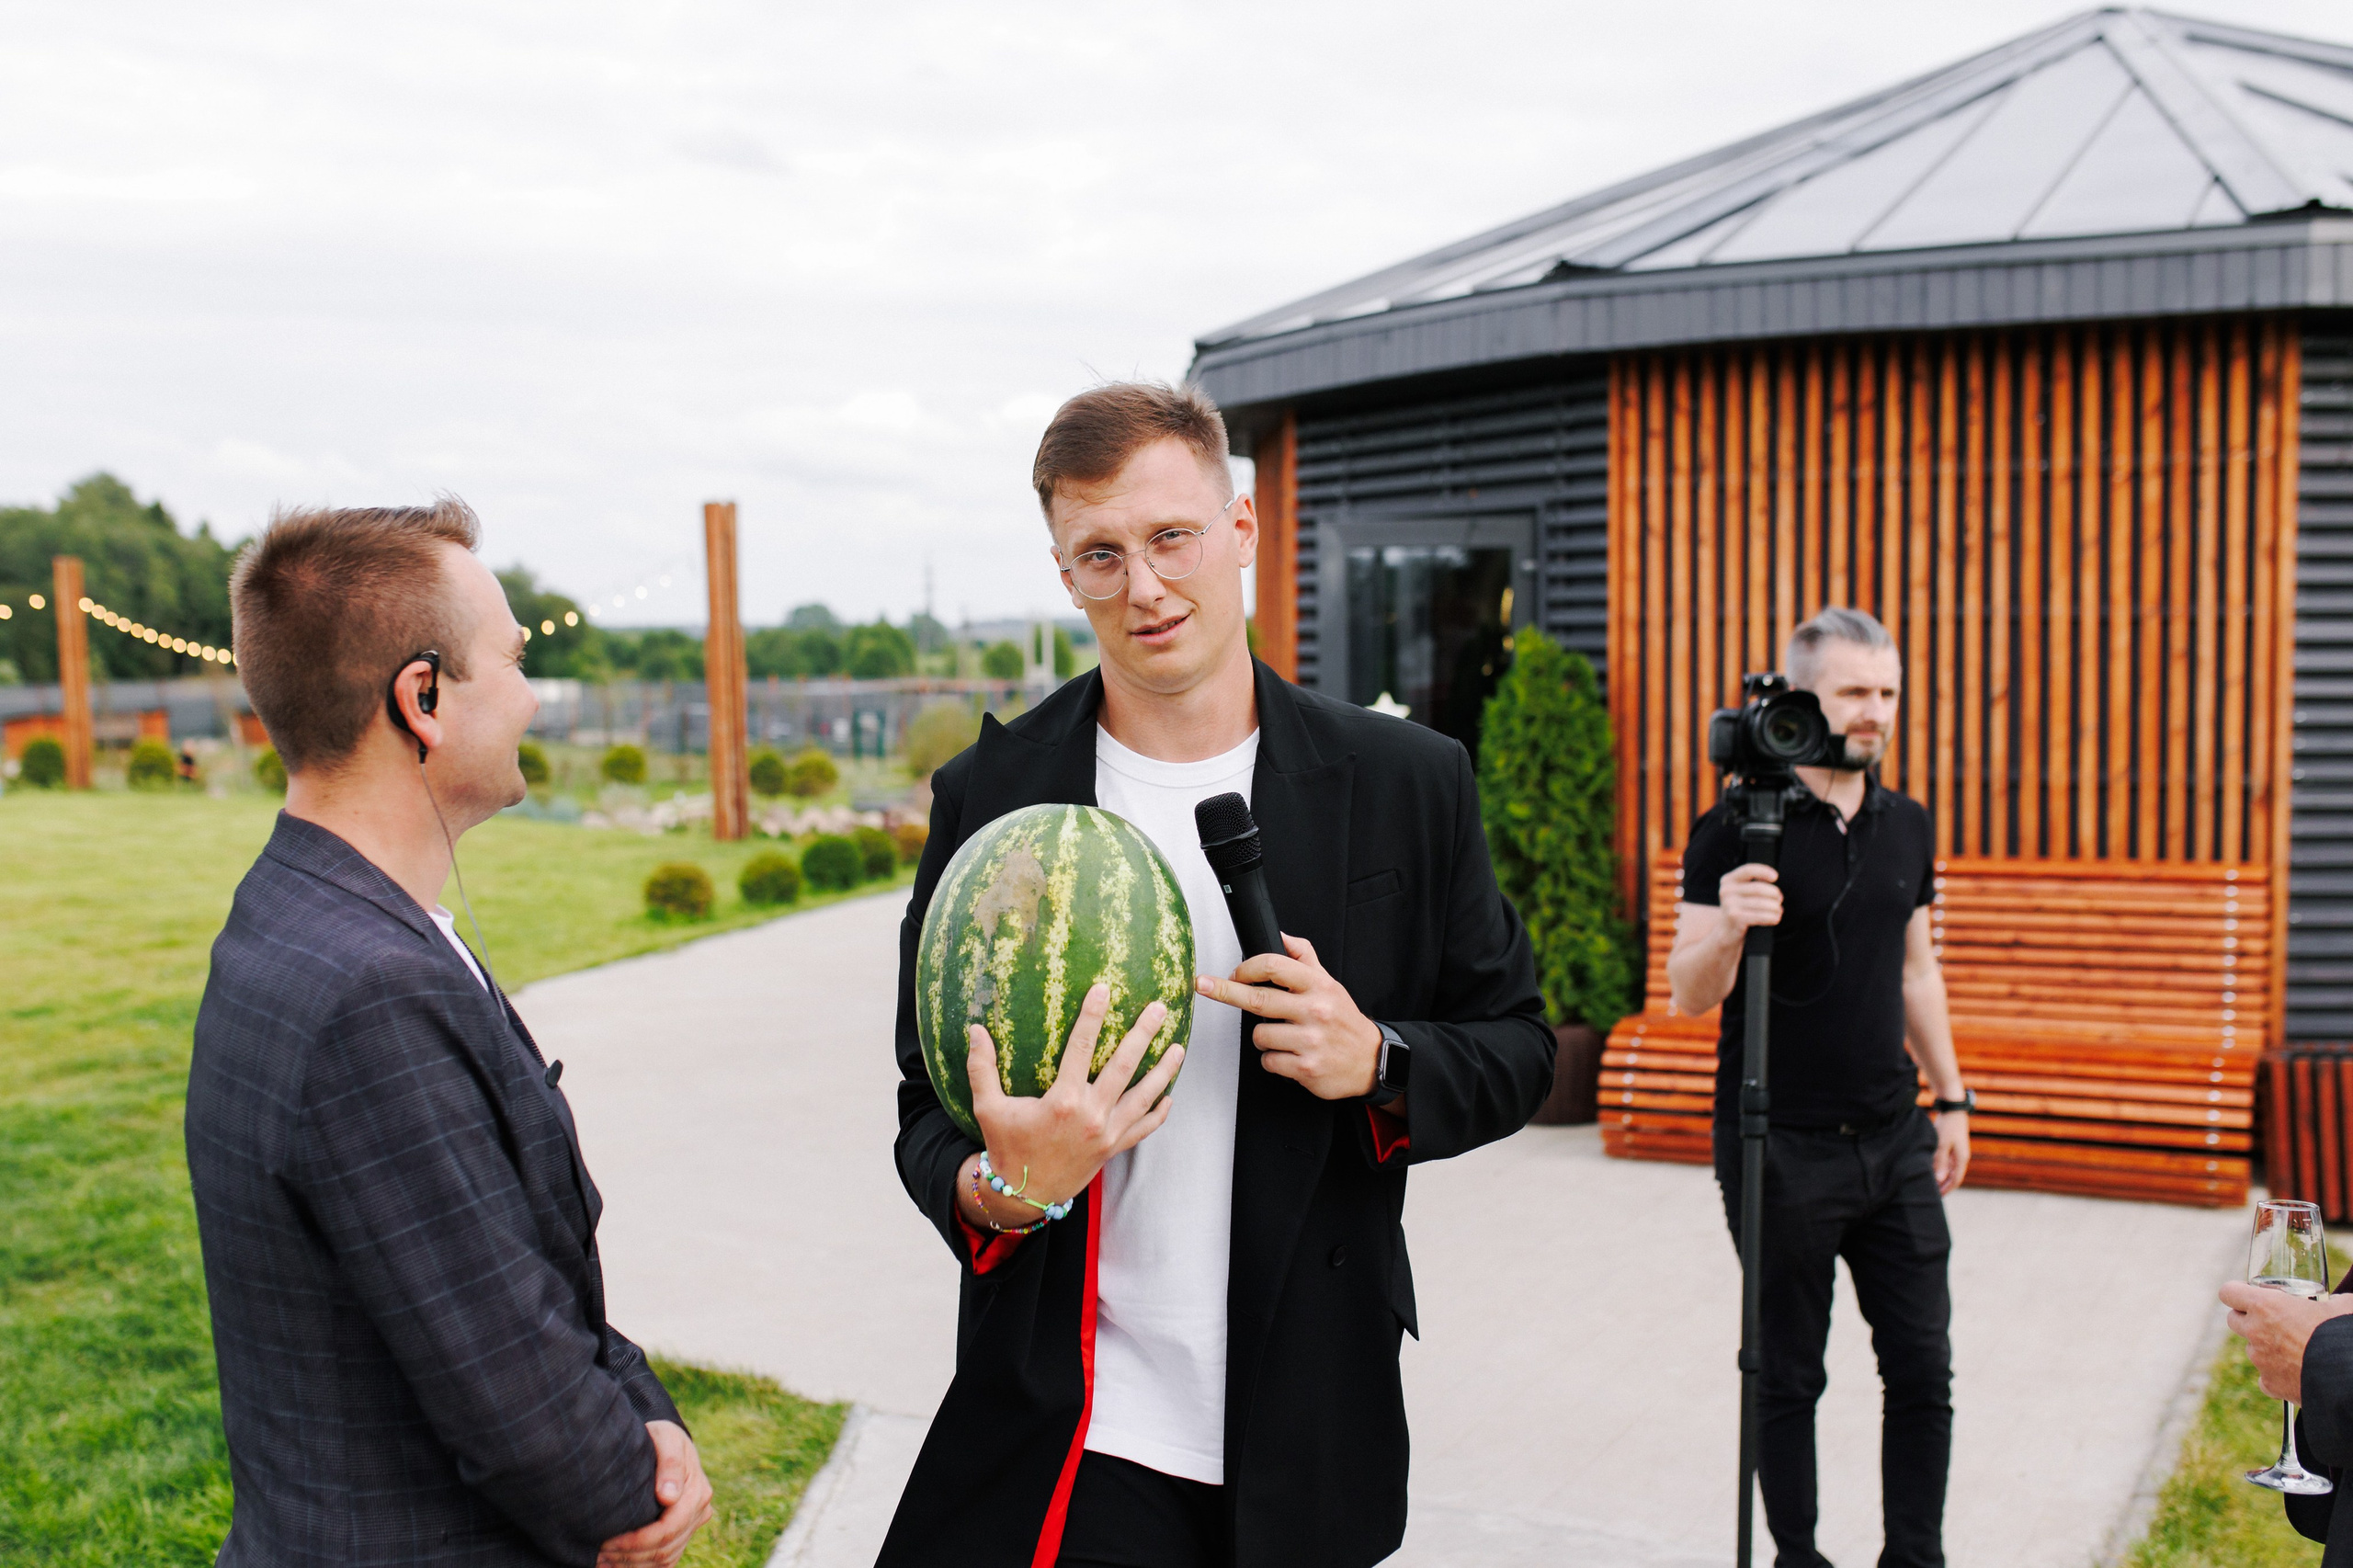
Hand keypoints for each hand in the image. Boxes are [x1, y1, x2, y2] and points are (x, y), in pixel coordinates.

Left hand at [596, 1421, 712, 1567]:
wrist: (668, 1442)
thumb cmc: (662, 1438)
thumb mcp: (666, 1439)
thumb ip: (670, 1464)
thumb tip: (668, 1497)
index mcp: (698, 1492)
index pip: (669, 1528)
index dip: (638, 1540)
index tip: (608, 1542)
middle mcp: (700, 1511)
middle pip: (666, 1547)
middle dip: (630, 1555)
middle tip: (598, 1556)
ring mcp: (693, 1524)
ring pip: (666, 1557)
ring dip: (633, 1564)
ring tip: (603, 1563)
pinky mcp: (683, 1532)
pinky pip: (667, 1559)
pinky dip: (643, 1565)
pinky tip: (619, 1564)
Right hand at [960, 983, 1184, 1227]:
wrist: (1023, 1195)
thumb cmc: (1006, 1147)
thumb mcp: (988, 1108)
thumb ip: (981, 1068)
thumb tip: (975, 1030)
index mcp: (1062, 1101)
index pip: (1081, 1047)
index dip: (1093, 1016)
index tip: (1104, 989)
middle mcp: (1091, 1115)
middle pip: (1124, 1066)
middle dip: (1144, 1034)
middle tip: (1160, 1009)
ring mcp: (1107, 1134)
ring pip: (1144, 1096)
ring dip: (1163, 1070)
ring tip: (1179, 1047)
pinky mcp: (1113, 1149)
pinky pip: (1144, 1129)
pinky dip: (1158, 1113)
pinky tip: (1169, 1096)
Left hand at [1198, 934, 1381, 1101]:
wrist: (1371, 1061)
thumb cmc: (1344, 1020)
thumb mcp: (1330, 983)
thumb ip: (1305, 958)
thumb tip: (1281, 936)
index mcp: (1318, 986)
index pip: (1275, 966)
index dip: (1247, 968)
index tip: (1231, 973)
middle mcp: (1315, 1010)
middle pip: (1258, 998)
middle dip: (1224, 991)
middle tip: (1202, 985)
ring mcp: (1310, 1041)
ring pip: (1259, 1035)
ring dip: (1263, 1038)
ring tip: (1283, 1037)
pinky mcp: (1306, 1068)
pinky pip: (1269, 1061)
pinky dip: (1273, 1060)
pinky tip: (1290, 1056)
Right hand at [1718, 863, 1781, 932]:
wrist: (1726, 930)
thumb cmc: (1739, 909)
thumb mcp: (1741, 893)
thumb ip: (1753, 884)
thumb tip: (1775, 887)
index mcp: (1728, 880)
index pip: (1748, 870)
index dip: (1763, 871)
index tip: (1775, 877)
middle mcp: (1726, 890)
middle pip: (1758, 888)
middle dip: (1774, 894)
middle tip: (1779, 899)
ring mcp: (1729, 904)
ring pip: (1761, 903)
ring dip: (1775, 907)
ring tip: (1779, 910)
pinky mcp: (1735, 917)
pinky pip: (1759, 916)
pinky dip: (1771, 917)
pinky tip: (1776, 918)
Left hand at [1931, 1109, 1969, 1194]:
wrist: (1953, 1109)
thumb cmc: (1948, 1126)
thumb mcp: (1942, 1144)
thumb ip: (1940, 1161)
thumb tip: (1940, 1179)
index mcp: (1962, 1159)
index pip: (1956, 1180)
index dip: (1947, 1189)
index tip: (1938, 1197)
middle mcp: (1961, 1158)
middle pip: (1953, 1176)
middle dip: (1944, 1185)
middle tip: (1932, 1193)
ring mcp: (1957, 1152)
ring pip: (1949, 1170)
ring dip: (1941, 1177)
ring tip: (1930, 1183)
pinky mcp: (1952, 1147)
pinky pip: (1947, 1162)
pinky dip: (1940, 1168)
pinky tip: (1931, 1170)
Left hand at [2222, 1281, 2352, 1403]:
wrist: (2348, 1376)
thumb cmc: (2343, 1334)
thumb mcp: (2341, 1305)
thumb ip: (2328, 1300)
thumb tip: (2336, 1302)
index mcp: (2265, 1306)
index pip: (2229, 1292)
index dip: (2238, 1291)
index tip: (2248, 1293)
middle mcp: (2255, 1331)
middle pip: (2233, 1320)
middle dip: (2248, 1318)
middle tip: (2270, 1320)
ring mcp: (2260, 1359)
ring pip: (2252, 1349)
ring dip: (2265, 1347)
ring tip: (2293, 1348)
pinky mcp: (2270, 1384)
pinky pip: (2265, 1377)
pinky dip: (2276, 1375)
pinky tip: (2295, 1372)